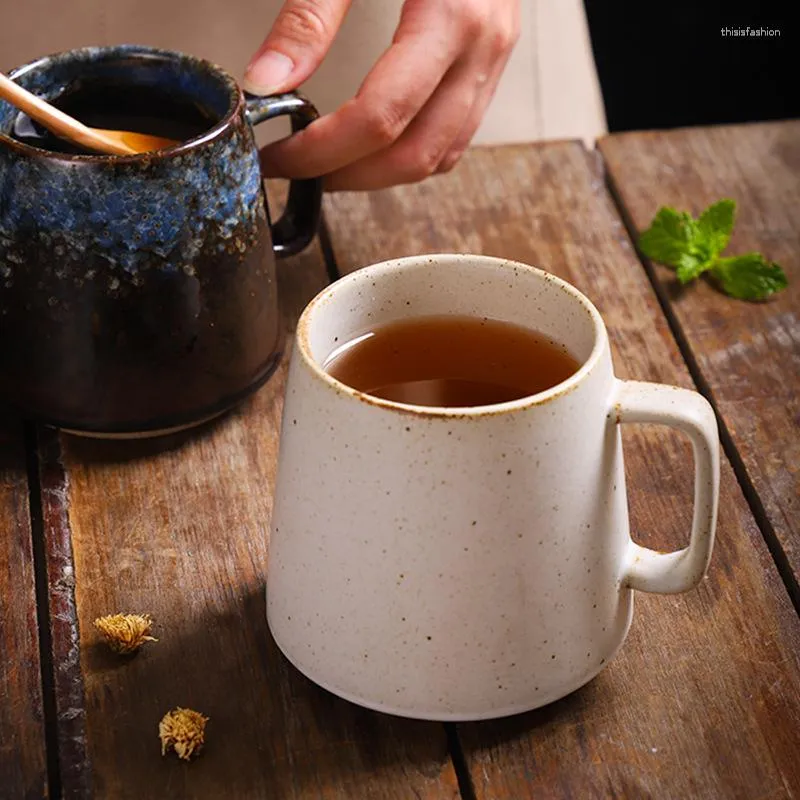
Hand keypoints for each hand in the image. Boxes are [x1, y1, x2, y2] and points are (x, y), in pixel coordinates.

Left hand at [244, 0, 519, 190]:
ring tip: (332, 165)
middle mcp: (484, 48)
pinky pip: (456, 136)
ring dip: (382, 174)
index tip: (280, 157)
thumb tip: (267, 82)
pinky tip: (376, 145)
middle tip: (300, 172)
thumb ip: (308, 17)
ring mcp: (494, 60)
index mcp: (453, 15)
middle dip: (349, 176)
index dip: (323, 150)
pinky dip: (412, 153)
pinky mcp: (491, 64)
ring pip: (439, 156)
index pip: (381, 117)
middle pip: (414, 154)